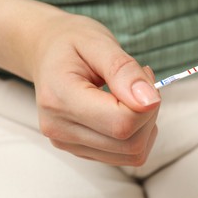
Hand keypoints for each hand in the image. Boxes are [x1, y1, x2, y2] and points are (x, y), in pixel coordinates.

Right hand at [32, 14, 160, 165]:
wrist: (48, 52)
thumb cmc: (71, 43)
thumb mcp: (98, 42)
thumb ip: (124, 70)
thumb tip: (149, 101)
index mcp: (60, 99)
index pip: (121, 123)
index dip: (146, 102)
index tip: (145, 75)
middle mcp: (60, 128)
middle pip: (130, 142)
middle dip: (149, 111)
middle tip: (142, 80)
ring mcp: (69, 143)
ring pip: (133, 152)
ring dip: (146, 123)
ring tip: (134, 92)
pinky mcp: (81, 149)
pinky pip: (127, 155)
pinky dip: (139, 132)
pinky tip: (129, 108)